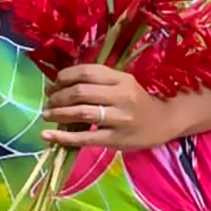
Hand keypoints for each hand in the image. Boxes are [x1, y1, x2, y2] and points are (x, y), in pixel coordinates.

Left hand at [41, 65, 175, 149]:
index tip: (55, 83)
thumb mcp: (123, 84)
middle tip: (49, 101)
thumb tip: (60, 84)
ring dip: (58, 113)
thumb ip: (98, 82)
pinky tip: (48, 135)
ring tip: (46, 115)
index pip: (88, 72)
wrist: (163, 123)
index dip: (65, 76)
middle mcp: (122, 96)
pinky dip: (63, 136)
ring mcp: (119, 118)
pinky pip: (85, 138)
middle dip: (58, 96)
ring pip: (81, 113)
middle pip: (81, 92)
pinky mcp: (116, 139)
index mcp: (122, 79)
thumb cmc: (138, 102)